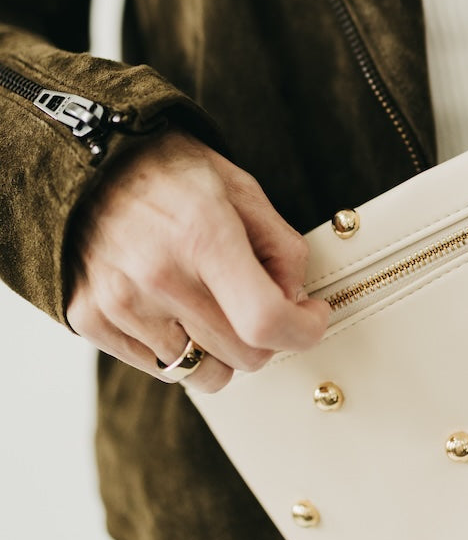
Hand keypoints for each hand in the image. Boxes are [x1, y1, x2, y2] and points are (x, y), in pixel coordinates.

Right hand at [66, 131, 329, 391]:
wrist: (84, 165)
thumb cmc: (170, 173)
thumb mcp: (242, 190)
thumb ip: (282, 248)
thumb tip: (296, 300)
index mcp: (203, 236)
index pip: (265, 320)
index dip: (303, 329)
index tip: (311, 317)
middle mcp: (159, 276)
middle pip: (244, 356)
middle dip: (268, 336)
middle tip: (262, 305)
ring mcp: (120, 304)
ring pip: (206, 374)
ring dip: (224, 350)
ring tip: (214, 306)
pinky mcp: (91, 321)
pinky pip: (161, 369)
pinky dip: (181, 349)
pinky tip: (176, 309)